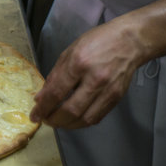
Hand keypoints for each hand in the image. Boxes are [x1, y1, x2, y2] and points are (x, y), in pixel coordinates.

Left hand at [30, 21, 144, 127]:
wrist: (130, 41)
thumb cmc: (97, 41)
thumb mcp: (70, 51)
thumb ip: (55, 75)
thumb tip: (41, 97)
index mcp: (78, 63)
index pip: (56, 92)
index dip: (43, 108)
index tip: (34, 115)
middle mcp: (94, 79)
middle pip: (71, 110)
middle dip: (54, 120)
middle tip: (45, 120)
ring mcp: (108, 90)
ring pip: (85, 119)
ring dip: (67, 125)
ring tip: (57, 122)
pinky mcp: (117, 98)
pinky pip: (97, 117)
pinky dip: (82, 122)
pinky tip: (73, 119)